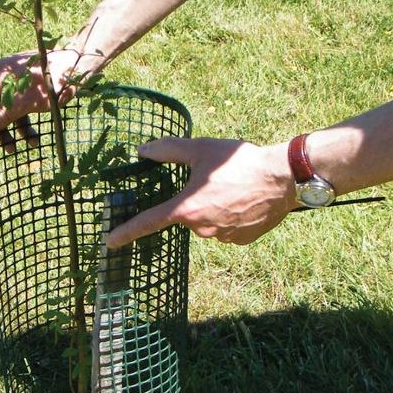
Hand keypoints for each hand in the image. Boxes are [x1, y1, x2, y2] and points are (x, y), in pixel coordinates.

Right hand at [0, 49, 81, 164]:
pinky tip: (34, 140)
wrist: (78, 65)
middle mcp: (2, 79)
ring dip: (11, 132)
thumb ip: (3, 114)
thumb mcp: (27, 102)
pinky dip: (25, 125)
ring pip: (7, 112)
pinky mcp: (29, 90)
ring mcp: (15, 84)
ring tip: (15, 151)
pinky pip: (20, 110)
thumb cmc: (52, 81)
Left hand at [106, 137, 296, 247]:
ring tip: (235, 188)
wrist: (282, 178)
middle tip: (215, 181)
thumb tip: (143, 151)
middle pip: (186, 216)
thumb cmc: (239, 162)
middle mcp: (200, 229)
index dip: (125, 233)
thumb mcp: (200, 149)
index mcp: (186, 209)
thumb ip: (168, 150)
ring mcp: (222, 238)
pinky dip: (231, 217)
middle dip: (194, 200)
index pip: (147, 223)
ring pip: (207, 223)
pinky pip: (227, 230)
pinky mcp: (240, 241)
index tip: (109, 243)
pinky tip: (245, 201)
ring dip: (213, 208)